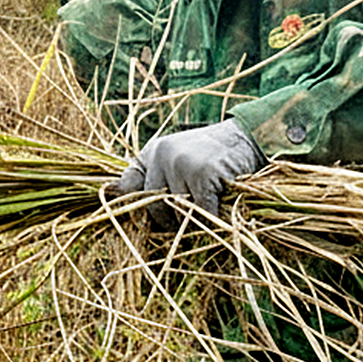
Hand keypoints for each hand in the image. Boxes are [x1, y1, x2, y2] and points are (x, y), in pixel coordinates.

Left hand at [107, 119, 265, 224]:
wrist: (250, 138)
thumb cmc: (213, 157)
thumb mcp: (177, 161)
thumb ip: (151, 178)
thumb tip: (112, 192)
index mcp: (153, 151)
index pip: (130, 186)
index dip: (138, 208)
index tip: (149, 221)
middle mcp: (162, 154)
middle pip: (154, 206)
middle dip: (169, 221)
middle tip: (187, 223)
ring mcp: (182, 163)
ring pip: (177, 212)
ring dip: (193, 221)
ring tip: (207, 209)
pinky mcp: (203, 174)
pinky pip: (200, 212)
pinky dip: (211, 219)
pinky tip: (220, 212)